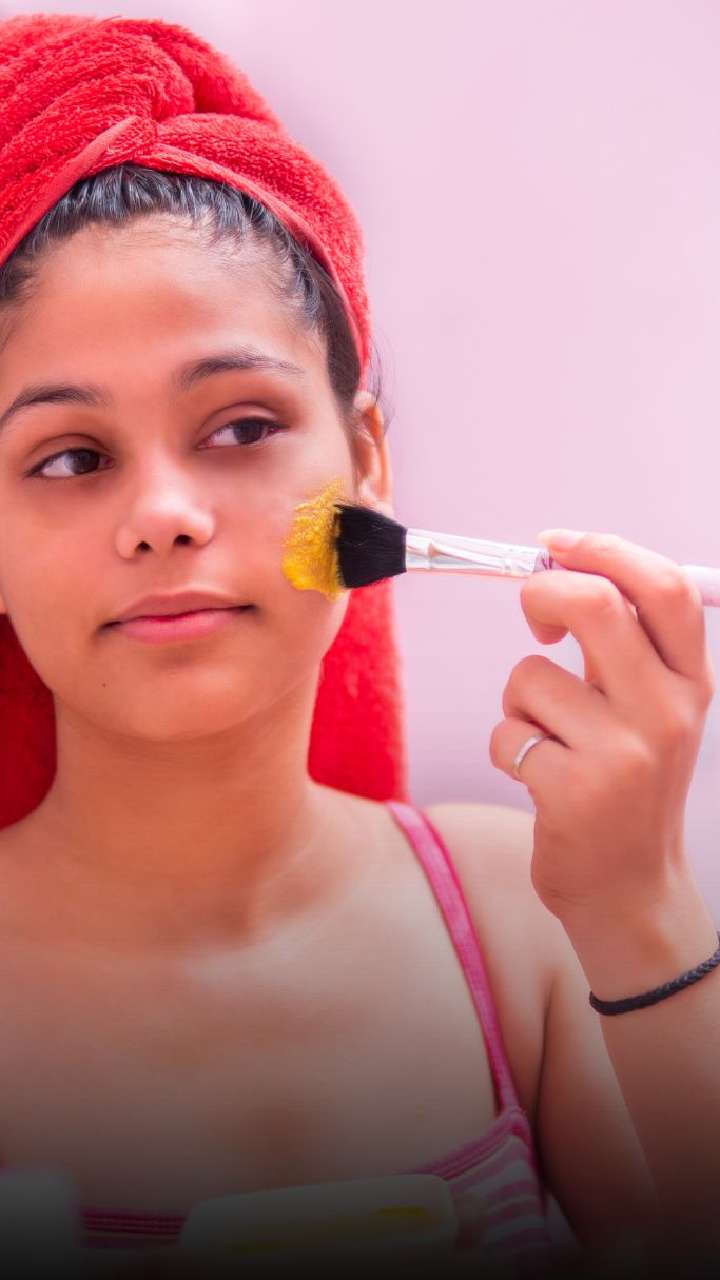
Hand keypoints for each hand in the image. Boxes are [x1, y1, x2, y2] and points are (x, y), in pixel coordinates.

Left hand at [489, 530, 715, 931]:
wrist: (631, 890)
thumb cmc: (628, 787)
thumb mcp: (653, 713)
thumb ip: (623, 648)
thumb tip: (561, 568)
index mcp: (691, 683)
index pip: (662, 587)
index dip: (602, 550)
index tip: (554, 544)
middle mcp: (667, 712)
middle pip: (594, 604)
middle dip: (540, 594)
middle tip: (533, 620)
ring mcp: (623, 753)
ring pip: (529, 675)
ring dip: (517, 700)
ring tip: (544, 738)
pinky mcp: (573, 791)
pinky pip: (505, 732)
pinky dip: (505, 746)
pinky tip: (537, 777)